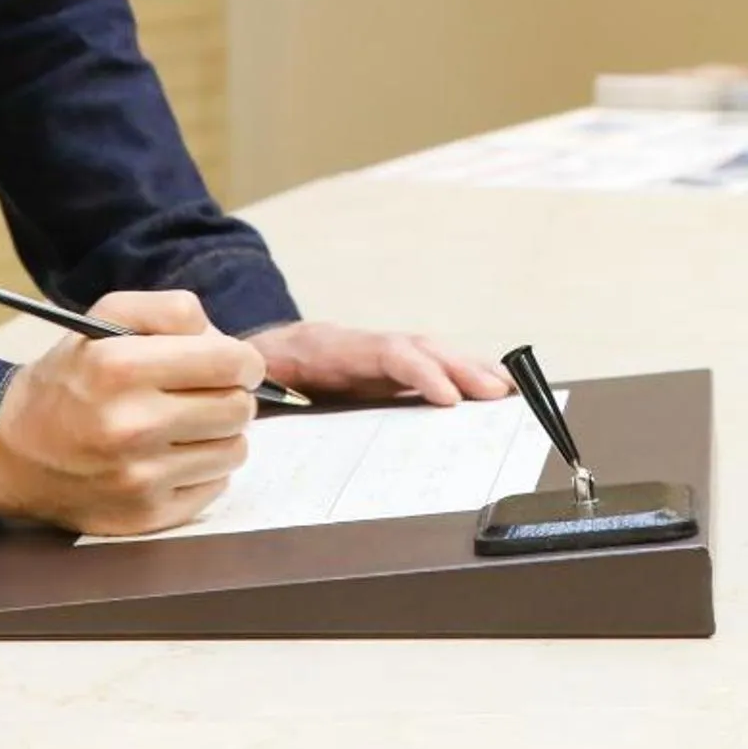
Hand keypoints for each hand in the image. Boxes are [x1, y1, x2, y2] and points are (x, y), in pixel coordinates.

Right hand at [0, 290, 263, 535]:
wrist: (11, 450)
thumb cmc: (69, 379)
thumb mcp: (105, 320)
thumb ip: (172, 312)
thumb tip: (228, 343)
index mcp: (120, 368)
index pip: (228, 362)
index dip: (244, 360)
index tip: (237, 364)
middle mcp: (131, 425)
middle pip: (238, 408)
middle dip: (232, 395)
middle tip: (208, 394)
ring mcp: (139, 478)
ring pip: (234, 450)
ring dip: (221, 435)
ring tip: (186, 426)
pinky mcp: (145, 515)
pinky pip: (215, 488)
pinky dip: (203, 470)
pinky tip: (171, 457)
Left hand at [246, 322, 513, 405]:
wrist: (240, 351)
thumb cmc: (245, 372)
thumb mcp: (244, 380)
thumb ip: (255, 391)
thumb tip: (258, 402)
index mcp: (325, 348)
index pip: (383, 352)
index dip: (418, 371)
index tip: (447, 396)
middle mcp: (358, 345)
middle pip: (417, 347)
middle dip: (460, 368)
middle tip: (498, 392)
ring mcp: (372, 356)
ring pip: (427, 354)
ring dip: (468, 370)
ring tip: (507, 391)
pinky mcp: (379, 371)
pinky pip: (424, 368)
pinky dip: (458, 376)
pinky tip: (486, 390)